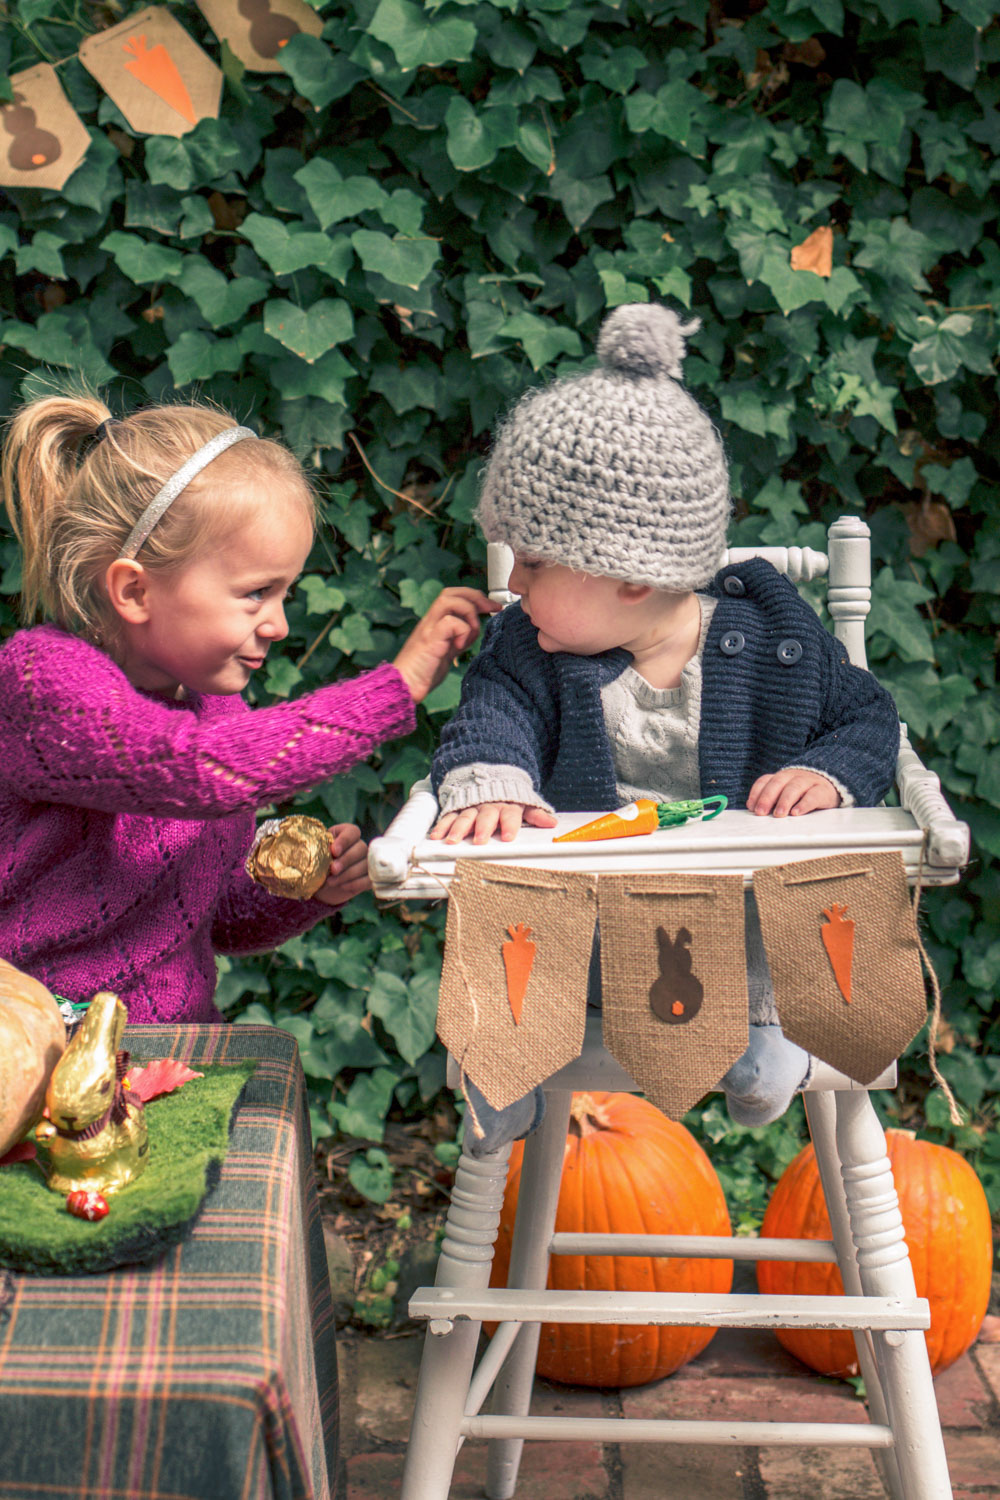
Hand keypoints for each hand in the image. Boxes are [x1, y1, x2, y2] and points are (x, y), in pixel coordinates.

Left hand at [313, 823, 370, 905]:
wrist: (321, 885)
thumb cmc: (317, 864)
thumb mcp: (315, 854)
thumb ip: (318, 848)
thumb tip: (319, 850)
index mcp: (345, 834)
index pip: (352, 832)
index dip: (345, 841)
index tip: (334, 851)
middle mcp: (359, 845)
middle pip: (361, 848)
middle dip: (346, 860)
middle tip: (333, 869)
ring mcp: (366, 861)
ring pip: (365, 864)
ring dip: (348, 874)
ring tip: (331, 881)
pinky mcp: (368, 876)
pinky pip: (368, 879)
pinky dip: (355, 883)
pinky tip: (342, 886)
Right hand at [393, 587, 499, 702]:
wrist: (402, 687)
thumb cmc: (421, 674)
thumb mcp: (446, 653)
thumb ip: (457, 640)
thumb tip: (474, 632)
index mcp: (434, 623)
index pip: (452, 596)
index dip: (473, 597)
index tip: (491, 607)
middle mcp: (429, 621)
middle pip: (450, 592)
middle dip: (475, 596)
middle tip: (492, 608)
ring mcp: (428, 628)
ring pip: (448, 600)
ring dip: (468, 612)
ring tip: (472, 632)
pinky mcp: (429, 639)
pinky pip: (449, 622)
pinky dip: (462, 631)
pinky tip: (460, 648)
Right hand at [429, 802, 558, 844]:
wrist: (487, 773)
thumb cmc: (507, 796)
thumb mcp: (523, 802)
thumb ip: (535, 814)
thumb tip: (552, 823)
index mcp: (506, 806)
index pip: (510, 815)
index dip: (510, 825)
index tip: (509, 837)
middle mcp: (488, 806)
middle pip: (484, 817)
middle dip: (482, 828)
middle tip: (479, 840)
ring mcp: (471, 807)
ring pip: (464, 817)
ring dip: (457, 829)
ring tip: (452, 841)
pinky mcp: (457, 807)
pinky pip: (448, 816)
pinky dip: (441, 825)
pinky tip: (436, 835)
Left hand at [747, 769, 840, 817]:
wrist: (832, 783)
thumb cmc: (804, 792)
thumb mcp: (786, 792)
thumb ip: (771, 798)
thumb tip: (753, 808)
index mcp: (781, 777)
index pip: (765, 780)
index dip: (757, 792)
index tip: (751, 806)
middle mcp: (793, 776)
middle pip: (778, 782)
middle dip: (767, 797)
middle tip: (761, 812)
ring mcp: (809, 781)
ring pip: (794, 787)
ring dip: (784, 801)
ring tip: (778, 814)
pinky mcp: (823, 790)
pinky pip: (813, 795)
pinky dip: (804, 804)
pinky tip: (797, 813)